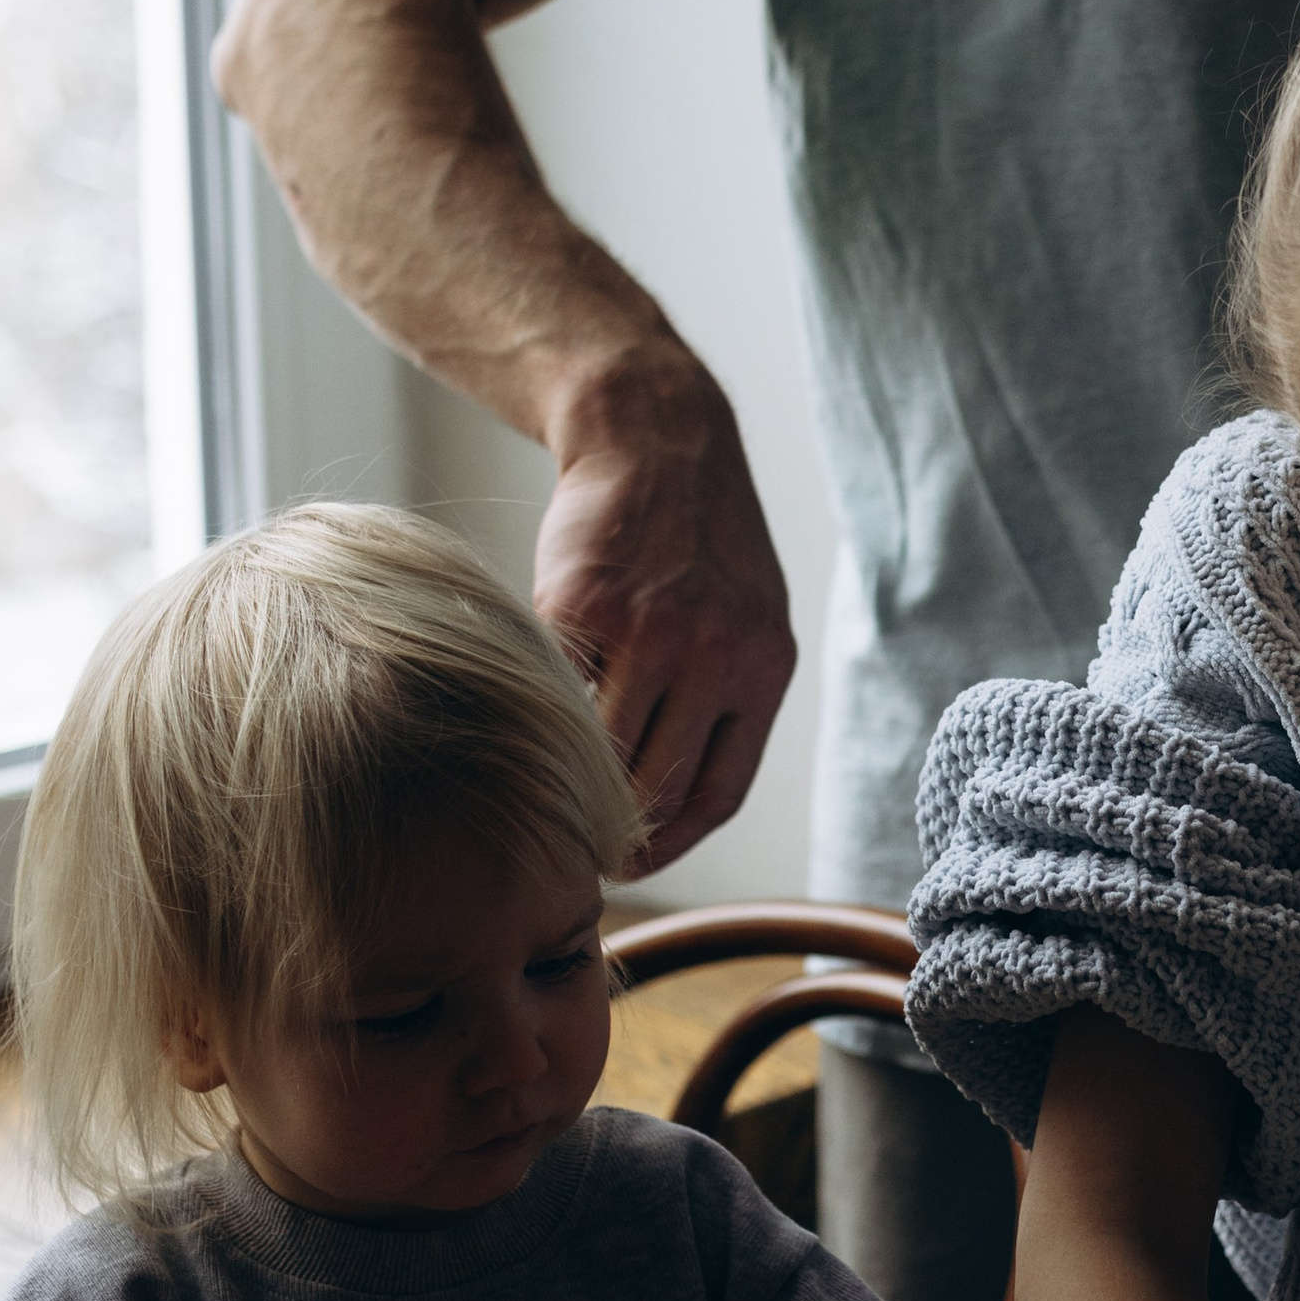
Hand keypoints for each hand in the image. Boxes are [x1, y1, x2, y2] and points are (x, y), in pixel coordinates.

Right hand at [535, 347, 796, 868]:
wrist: (654, 438)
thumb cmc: (700, 543)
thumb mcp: (749, 617)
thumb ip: (727, 699)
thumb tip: (670, 806)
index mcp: (763, 669)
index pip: (719, 793)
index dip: (671, 843)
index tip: (631, 862)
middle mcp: (712, 656)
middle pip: (656, 787)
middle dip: (616, 829)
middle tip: (577, 840)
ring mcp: (645, 631)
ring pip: (601, 749)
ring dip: (573, 776)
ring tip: (549, 784)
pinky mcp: (579, 606)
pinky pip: (554, 686)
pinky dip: (544, 700)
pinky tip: (536, 697)